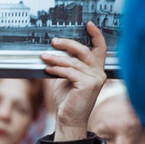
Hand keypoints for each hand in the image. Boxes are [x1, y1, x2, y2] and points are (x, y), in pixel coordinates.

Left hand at [40, 22, 106, 141]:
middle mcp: (99, 73)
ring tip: (43, 57)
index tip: (88, 24)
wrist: (69, 119)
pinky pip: (70, 72)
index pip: (100, 48)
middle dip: (68, 44)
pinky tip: (47, 69)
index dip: (96, 34)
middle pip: (85, 51)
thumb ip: (68, 66)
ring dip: (56, 58)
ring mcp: (96, 79)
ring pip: (74, 62)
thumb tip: (56, 50)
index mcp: (96, 70)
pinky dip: (57, 69)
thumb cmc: (67, 100)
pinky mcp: (89, 85)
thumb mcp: (67, 78)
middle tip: (53, 41)